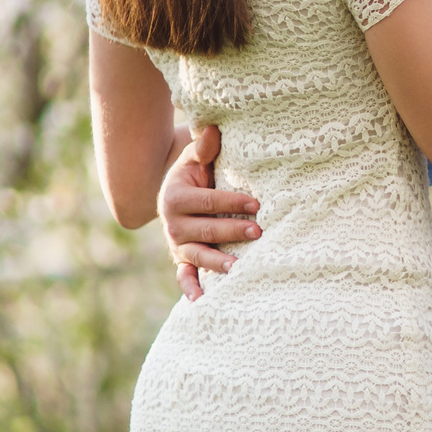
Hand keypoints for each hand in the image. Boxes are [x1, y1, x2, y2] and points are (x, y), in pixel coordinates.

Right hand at [159, 125, 260, 301]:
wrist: (175, 193)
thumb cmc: (194, 174)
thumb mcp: (195, 158)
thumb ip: (204, 148)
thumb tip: (213, 130)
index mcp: (175, 197)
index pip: (207, 201)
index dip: (231, 202)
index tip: (255, 205)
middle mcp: (172, 223)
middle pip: (205, 230)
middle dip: (231, 231)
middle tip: (258, 232)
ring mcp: (177, 244)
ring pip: (197, 254)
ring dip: (216, 261)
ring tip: (237, 266)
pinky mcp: (181, 259)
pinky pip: (184, 275)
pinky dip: (191, 288)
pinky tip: (201, 302)